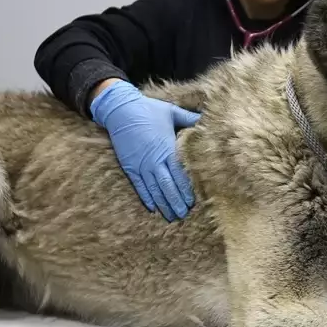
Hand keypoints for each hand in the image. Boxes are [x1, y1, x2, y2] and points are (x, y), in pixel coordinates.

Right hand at [89, 80, 200, 220]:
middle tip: (184, 214)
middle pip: (168, 186)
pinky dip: (146, 198)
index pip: (179, 174)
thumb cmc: (148, 110)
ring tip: (171, 216)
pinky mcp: (129, 167)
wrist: (120, 110)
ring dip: (163, 204)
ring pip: (154, 190)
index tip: (193, 201)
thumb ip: (189, 119)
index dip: (186, 189)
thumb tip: (206, 119)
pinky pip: (139, 186)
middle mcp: (154, 160)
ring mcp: (141, 165)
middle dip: (176, 201)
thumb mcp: (171, 112)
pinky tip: (153, 208)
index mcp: (167, 148)